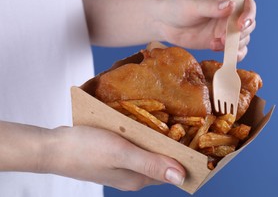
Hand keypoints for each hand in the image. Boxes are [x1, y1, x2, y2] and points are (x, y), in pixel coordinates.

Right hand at [45, 126, 185, 190]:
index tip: (203, 142)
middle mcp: (134, 175)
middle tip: (192, 123)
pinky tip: (148, 122)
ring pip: (151, 152)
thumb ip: (151, 164)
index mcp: (139, 179)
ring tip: (175, 119)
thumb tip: (181, 176)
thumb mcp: (121, 153)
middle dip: (178, 146)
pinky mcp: (115, 154)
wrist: (52, 146)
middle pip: (164, 161)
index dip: (189, 159)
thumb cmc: (86, 149)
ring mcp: (124, 165)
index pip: (173, 172)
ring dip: (162, 139)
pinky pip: (139, 145)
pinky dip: (147, 135)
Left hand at [157, 0, 256, 60]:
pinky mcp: (221, 41)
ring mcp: (226, 27)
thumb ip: (211, 7)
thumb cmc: (176, 7)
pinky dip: (235, 54)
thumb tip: (231, 6)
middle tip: (224, 39)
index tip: (240, 25)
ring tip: (216, 44)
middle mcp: (230, 11)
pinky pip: (236, 49)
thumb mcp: (192, 5)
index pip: (246, 3)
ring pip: (244, 37)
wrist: (164, 23)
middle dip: (241, 33)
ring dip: (235, 44)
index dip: (248, 14)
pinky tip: (226, 56)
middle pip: (249, 23)